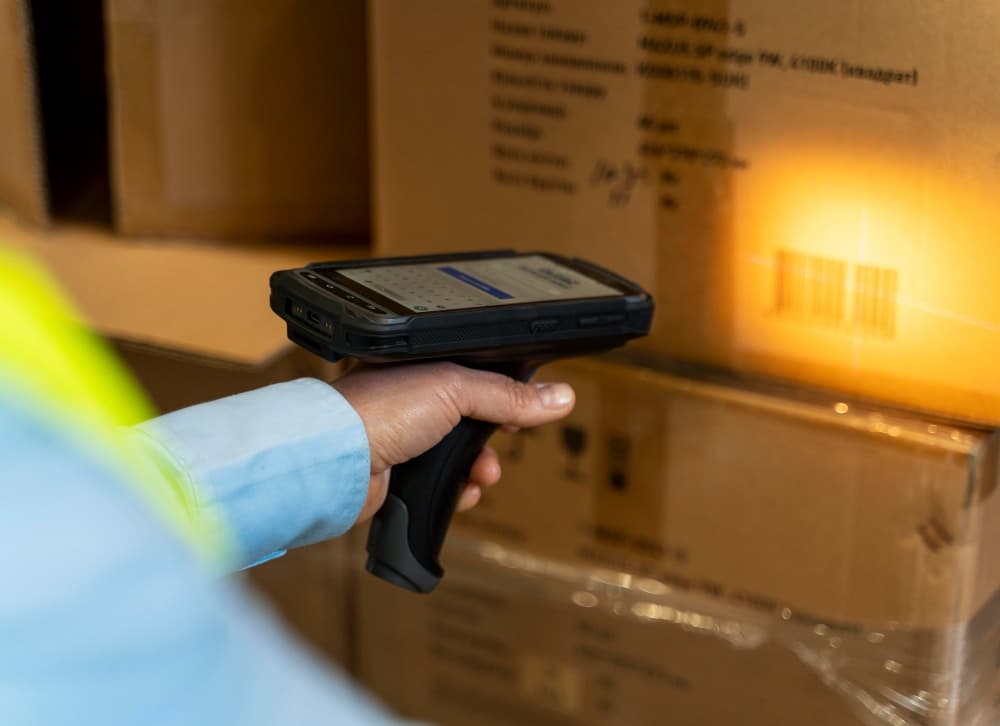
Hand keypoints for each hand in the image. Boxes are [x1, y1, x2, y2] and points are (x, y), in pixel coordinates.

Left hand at [332, 362, 575, 523]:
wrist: (334, 461)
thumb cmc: (378, 409)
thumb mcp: (455, 389)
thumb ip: (508, 395)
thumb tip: (560, 397)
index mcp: (423, 366)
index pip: (477, 376)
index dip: (504, 393)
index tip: (525, 407)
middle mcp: (411, 400)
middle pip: (472, 420)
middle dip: (493, 438)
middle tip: (505, 443)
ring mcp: (403, 438)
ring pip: (458, 457)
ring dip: (478, 469)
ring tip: (480, 476)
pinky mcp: (398, 476)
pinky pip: (440, 486)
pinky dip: (456, 492)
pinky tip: (460, 493)